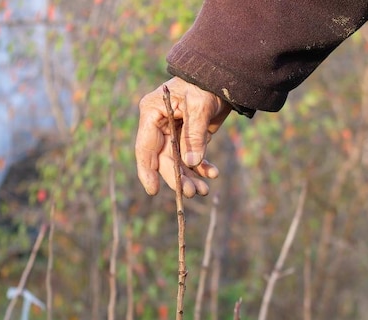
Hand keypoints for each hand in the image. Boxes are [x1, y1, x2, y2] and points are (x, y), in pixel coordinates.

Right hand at [135, 77, 231, 197]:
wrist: (222, 78)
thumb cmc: (205, 85)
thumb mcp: (199, 107)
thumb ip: (194, 135)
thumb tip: (190, 163)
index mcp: (152, 113)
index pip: (146, 147)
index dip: (148, 170)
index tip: (153, 191)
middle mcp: (159, 125)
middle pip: (163, 159)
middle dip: (177, 177)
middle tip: (192, 193)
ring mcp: (174, 132)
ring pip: (178, 161)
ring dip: (190, 177)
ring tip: (204, 191)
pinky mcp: (189, 136)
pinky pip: (192, 156)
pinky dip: (201, 167)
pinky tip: (212, 173)